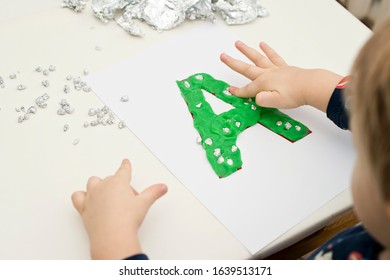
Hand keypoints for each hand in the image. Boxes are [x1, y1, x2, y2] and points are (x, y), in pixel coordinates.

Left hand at [71, 159, 167, 258]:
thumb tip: (162, 187)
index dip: (125, 166)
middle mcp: (104, 186)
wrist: (112, 235)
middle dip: (118, 185)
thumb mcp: (144, 204)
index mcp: (118, 182)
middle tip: (128, 197)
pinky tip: (86, 199)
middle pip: (110, 178)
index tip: (125, 162)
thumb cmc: (126, 219)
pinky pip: (77, 196)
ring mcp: (92, 196)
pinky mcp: (84, 208)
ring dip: (98, 185)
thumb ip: (153, 193)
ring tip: (106, 194)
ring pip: (93, 182)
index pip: (123, 170)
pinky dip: (81, 196)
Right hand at [220, 41, 342, 111]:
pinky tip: (262, 45)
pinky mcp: (284, 67)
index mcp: (263, 84)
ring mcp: (275, 69)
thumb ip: (262, 100)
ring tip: (238, 44)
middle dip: (233, 63)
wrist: (311, 86)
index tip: (230, 91)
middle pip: (246, 68)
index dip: (238, 91)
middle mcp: (266, 74)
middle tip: (222, 56)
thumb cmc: (294, 95)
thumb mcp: (275, 102)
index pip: (247, 89)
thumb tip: (256, 98)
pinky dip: (267, 50)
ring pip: (257, 58)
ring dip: (247, 51)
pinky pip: (273, 56)